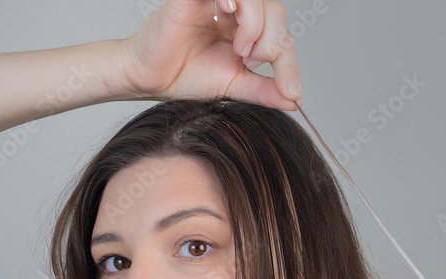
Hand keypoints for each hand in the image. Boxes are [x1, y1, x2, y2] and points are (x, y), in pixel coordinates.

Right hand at [118, 0, 301, 109]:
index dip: (291, 65)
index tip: (292, 92)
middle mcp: (236, 14)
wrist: (150, 78)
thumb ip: (264, 90)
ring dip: (256, 24)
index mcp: (249, 32)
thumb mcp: (234, 86)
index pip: (282, 37)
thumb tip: (295, 100)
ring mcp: (216, 2)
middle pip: (275, 10)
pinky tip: (228, 12)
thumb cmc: (186, 76)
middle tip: (252, 61)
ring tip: (240, 48)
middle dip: (272, 41)